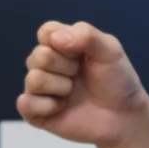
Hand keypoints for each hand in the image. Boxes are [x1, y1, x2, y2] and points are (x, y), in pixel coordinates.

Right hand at [17, 21, 148, 147]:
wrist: (123, 116)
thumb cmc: (116, 80)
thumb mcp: (110, 50)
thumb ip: (86, 35)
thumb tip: (54, 38)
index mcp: (61, 43)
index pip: (46, 32)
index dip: (64, 42)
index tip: (82, 53)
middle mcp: (45, 64)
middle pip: (38, 56)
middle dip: (65, 67)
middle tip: (80, 75)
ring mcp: (39, 88)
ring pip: (33, 79)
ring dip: (60, 87)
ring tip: (73, 92)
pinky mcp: (35, 112)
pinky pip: (25, 104)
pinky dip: (46, 106)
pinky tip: (61, 108)